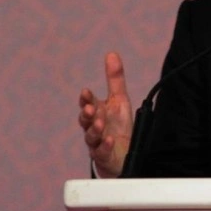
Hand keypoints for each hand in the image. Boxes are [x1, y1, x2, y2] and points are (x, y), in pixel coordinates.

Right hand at [78, 52, 133, 177]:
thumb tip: (111, 54)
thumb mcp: (120, 100)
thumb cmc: (118, 126)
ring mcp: (97, 142)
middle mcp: (94, 127)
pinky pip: (101, 153)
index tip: (86, 92)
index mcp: (97, 112)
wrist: (124, 154)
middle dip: (87, 114)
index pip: (88, 104)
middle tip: (90, 108)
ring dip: (94, 129)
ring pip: (91, 137)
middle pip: (85, 121)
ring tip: (100, 123)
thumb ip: (114, 79)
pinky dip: (104, 146)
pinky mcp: (103, 157)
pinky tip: (109, 141)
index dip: (86, 99)